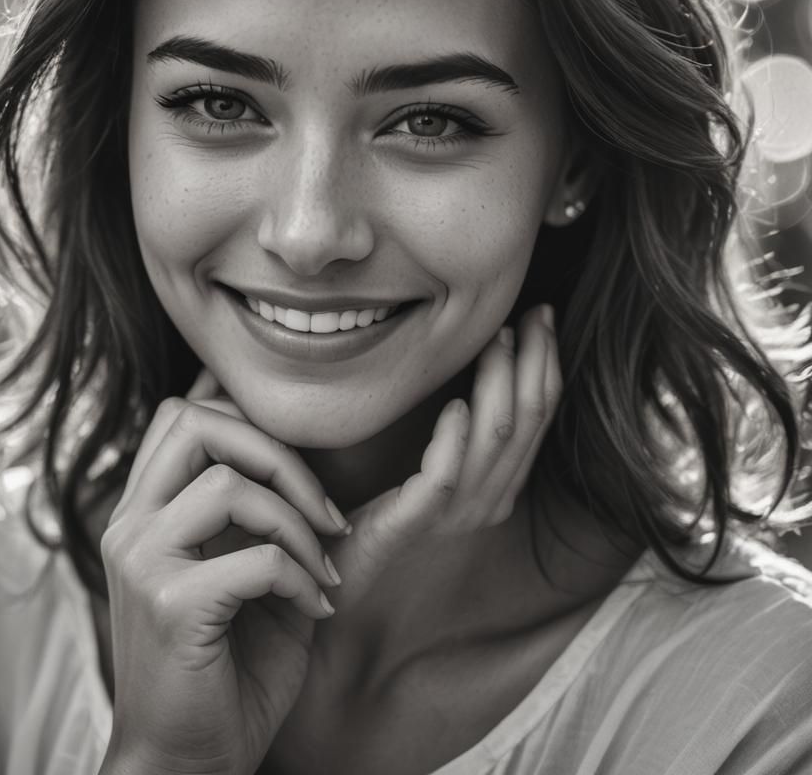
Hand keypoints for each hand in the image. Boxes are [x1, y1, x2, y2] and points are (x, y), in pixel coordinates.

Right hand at [98, 367, 351, 774]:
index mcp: (144, 512)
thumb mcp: (244, 572)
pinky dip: (302, 576)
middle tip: (321, 509)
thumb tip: (305, 450)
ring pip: (226, 481)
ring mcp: (141, 561)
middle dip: (275, 451)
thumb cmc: (225, 668)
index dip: (248, 418)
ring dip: (296, 519)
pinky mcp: (170, 605)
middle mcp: (130, 524)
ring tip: (324, 563)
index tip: (302, 472)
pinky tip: (318, 606)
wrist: (186, 763)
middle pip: (192, 421)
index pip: (182, 415)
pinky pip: (257, 559)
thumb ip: (260, 513)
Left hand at [322, 302, 560, 616]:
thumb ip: (461, 425)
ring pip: (495, 441)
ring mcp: (456, 515)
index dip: (545, 365)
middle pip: (528, 422)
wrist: (340, 572)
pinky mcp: (415, 523)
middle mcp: (489, 501)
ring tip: (496, 340)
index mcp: (499, 485)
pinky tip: (455, 405)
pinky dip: (454, 439)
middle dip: (535, 362)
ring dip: (499, 385)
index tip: (542, 317)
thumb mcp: (432, 459)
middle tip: (534, 313)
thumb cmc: (380, 505)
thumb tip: (482, 356)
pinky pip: (445, 478)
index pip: (538, 418)